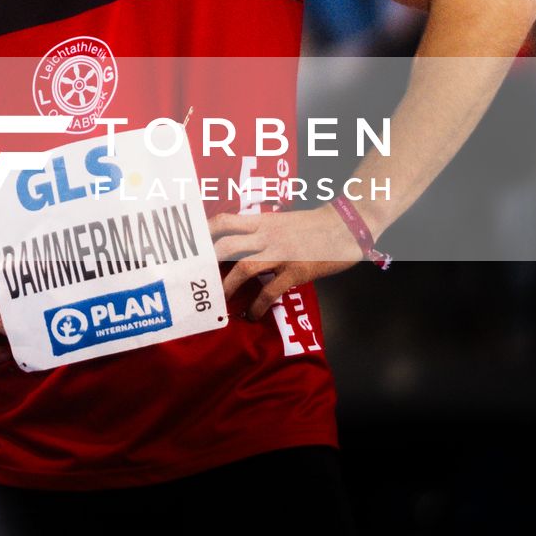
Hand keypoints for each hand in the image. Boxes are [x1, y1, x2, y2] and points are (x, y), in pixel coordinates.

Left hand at [208, 208, 362, 319]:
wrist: (345, 225)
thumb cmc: (312, 225)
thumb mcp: (281, 220)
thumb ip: (259, 230)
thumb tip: (236, 244)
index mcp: (261, 221)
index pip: (223, 221)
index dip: (203, 233)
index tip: (189, 247)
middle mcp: (266, 235)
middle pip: (226, 246)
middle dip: (207, 266)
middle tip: (196, 281)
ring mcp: (281, 253)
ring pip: (243, 268)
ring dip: (226, 287)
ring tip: (218, 302)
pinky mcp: (296, 271)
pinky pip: (270, 290)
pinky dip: (258, 305)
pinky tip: (252, 315)